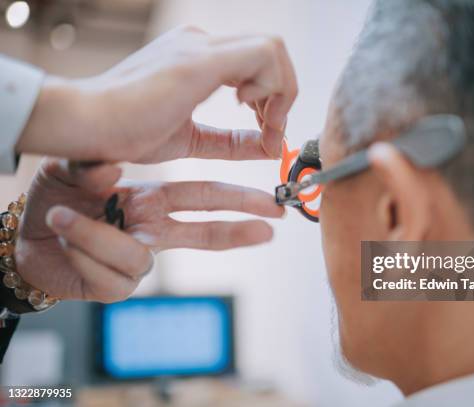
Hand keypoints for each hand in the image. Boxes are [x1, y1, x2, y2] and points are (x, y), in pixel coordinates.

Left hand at [15, 159, 283, 301]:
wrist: (22, 238)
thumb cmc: (55, 200)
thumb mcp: (69, 170)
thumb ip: (92, 167)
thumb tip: (114, 173)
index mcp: (151, 200)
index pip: (202, 198)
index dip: (237, 200)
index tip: (269, 201)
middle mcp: (152, 231)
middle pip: (204, 234)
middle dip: (238, 229)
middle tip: (270, 228)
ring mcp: (137, 261)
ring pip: (137, 256)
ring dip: (94, 236)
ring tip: (61, 217)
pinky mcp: (116, 287)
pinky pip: (108, 273)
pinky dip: (78, 251)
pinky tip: (61, 240)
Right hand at [17, 25, 297, 161]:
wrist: (87, 126)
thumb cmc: (125, 131)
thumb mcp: (192, 140)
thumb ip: (232, 142)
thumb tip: (268, 145)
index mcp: (197, 59)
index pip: (257, 65)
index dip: (273, 100)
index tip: (267, 134)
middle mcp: (201, 44)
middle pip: (271, 53)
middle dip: (283, 96)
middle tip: (271, 132)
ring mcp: (201, 47)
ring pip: (273, 49)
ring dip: (281, 92)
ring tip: (264, 125)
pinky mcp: (200, 59)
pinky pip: (264, 54)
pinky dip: (272, 87)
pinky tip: (250, 110)